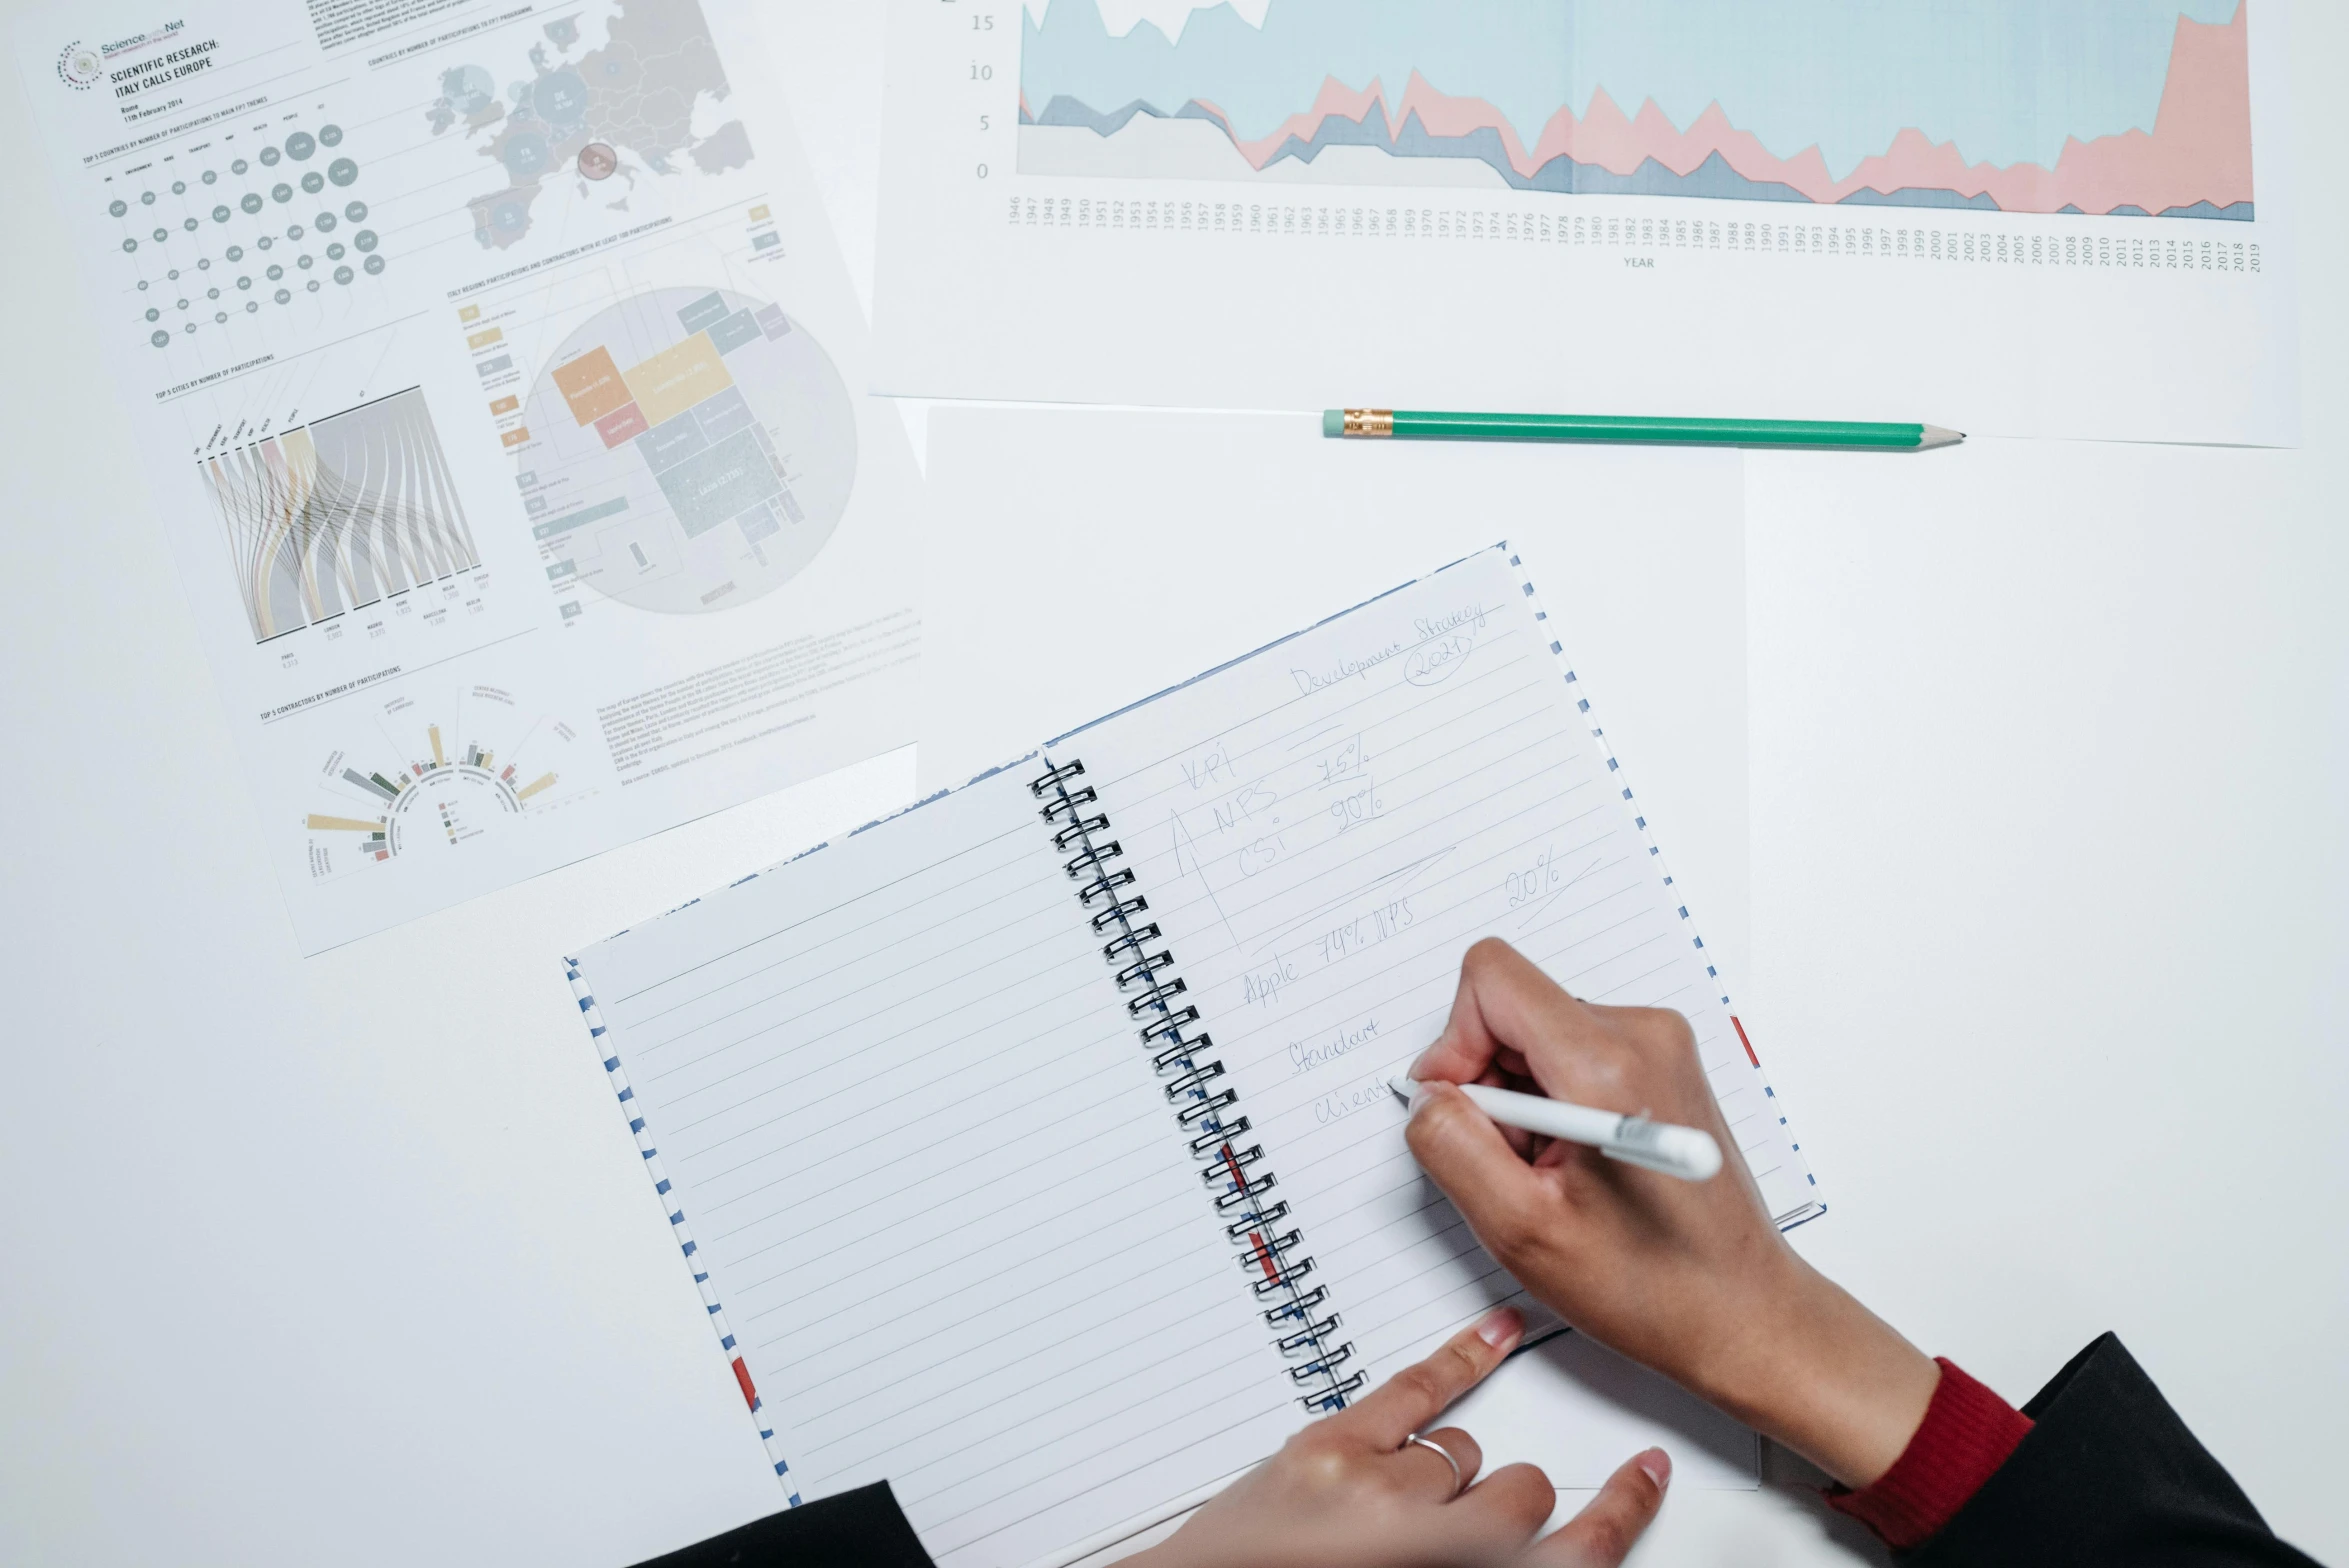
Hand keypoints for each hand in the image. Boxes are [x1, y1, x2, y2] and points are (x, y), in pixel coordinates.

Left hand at [1125, 1307, 1668, 1567]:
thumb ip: (1479, 1561)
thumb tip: (1529, 1539)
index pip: (1574, 1554)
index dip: (1617, 1512)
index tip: (1640, 1481)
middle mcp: (1425, 1539)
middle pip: (1516, 1491)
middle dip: (1500, 1505)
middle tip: (1458, 1531)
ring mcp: (1374, 1489)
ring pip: (1462, 1448)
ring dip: (1446, 1473)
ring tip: (1399, 1508)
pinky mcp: (1327, 1447)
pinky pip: (1412, 1389)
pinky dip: (1457, 1361)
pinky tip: (1491, 1336)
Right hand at [1404, 939, 1939, 1488]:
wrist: (1740, 1310)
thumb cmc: (1648, 1283)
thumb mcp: (1519, 1228)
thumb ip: (1451, 1144)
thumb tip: (1428, 1095)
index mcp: (1607, 1063)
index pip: (1492, 977)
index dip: (1454, 1042)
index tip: (1460, 1109)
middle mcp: (1642, 1034)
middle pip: (1514, 1007)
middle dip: (1490, 1084)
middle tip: (1518, 1165)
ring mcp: (1659, 1045)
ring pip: (1537, 1034)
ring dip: (1523, 1102)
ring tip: (1555, 1175)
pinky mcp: (1662, 1063)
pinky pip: (1570, 1054)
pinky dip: (1554, 1104)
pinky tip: (1578, 1167)